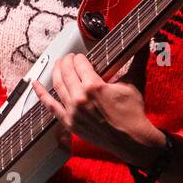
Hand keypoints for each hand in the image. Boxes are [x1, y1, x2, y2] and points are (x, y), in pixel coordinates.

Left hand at [32, 53, 165, 166]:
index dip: (80, 57)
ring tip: (59, 65)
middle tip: (70, 58)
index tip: (82, 57)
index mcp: (94, 85)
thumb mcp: (135, 82)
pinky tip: (35, 84)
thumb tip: (147, 42)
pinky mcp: (69, 122)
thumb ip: (138, 60)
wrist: (132, 140)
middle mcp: (80, 97)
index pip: (80, 63)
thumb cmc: (133, 112)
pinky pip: (50, 106)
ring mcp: (72, 111)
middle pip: (66, 71)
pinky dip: (41, 94)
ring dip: (56, 72)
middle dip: (67, 61)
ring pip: (57, 85)